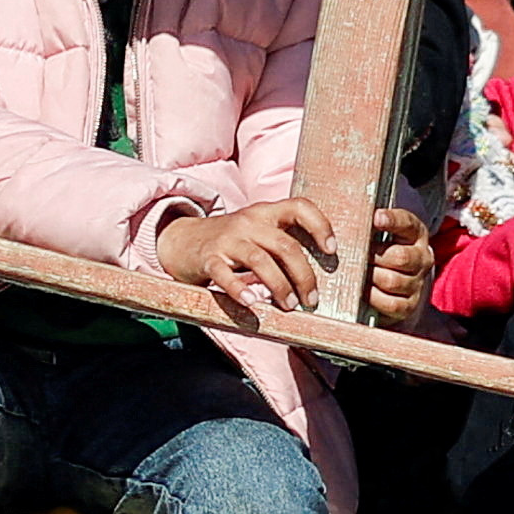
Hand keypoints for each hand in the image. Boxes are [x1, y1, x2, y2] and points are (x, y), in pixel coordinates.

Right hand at [158, 201, 337, 323]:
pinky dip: (240, 290)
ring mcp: (228, 239)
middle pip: (285, 246)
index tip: (332, 250)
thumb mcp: (257, 233)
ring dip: (280, 286)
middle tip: (311, 300)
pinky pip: (224, 274)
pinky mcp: (208, 258)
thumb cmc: (231, 242)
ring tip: (289, 306)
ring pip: (260, 260)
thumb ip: (282, 244)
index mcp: (266, 213)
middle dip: (304, 276)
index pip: (299, 207)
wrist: (182, 240)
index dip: (320, 225)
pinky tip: (252, 304)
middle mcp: (249, 222)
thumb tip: (315, 277)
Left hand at [363, 207, 440, 322]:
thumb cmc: (376, 251)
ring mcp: (417, 282)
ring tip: (355, 273)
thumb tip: (342, 220)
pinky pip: (391, 304)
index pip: (407, 223)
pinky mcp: (409, 305)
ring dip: (370, 278)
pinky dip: (373, 298)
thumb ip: (365, 224)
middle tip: (355, 256)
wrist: (389, 284)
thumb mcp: (375, 233)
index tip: (376, 217)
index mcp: (415, 234)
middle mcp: (422, 257)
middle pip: (400, 257)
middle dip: (374, 257)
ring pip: (392, 281)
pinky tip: (362, 291)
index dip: (392, 220)